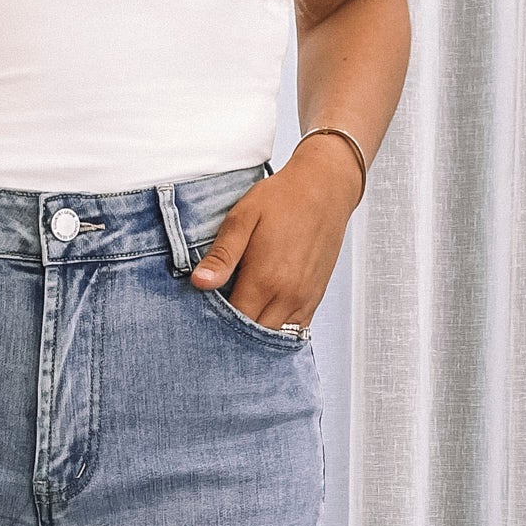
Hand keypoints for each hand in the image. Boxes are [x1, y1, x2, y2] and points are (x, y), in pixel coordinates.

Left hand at [190, 134, 363, 330]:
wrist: (325, 187)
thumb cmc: (282, 199)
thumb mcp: (243, 218)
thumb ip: (222, 255)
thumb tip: (199, 283)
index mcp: (265, 279)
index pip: (233, 322)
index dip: (215, 324)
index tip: (203, 317)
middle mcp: (287, 296)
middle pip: (253, 335)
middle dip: (233, 334)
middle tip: (217, 322)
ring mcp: (303, 300)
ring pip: (273, 338)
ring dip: (255, 335)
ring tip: (239, 322)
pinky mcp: (314, 299)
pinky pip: (294, 331)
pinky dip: (277, 332)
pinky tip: (262, 320)